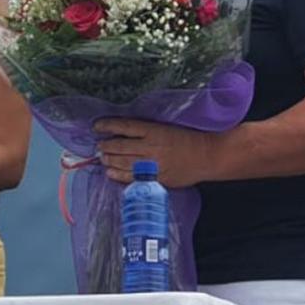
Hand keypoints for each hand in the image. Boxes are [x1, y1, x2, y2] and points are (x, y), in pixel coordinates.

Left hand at [95, 118, 220, 187]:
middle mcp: (151, 146)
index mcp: (154, 130)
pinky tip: (110, 173)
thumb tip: (123, 133)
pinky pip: (133, 177)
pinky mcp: (157, 178)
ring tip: (102, 158)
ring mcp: (153, 164)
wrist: (208, 156)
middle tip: (98, 146)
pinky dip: (119, 175)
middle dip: (105, 146)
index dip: (107, 126)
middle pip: (119, 145)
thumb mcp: (166, 128)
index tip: (96, 126)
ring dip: (109, 160)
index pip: (123, 126)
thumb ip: (146, 131)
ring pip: (123, 162)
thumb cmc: (188, 139)